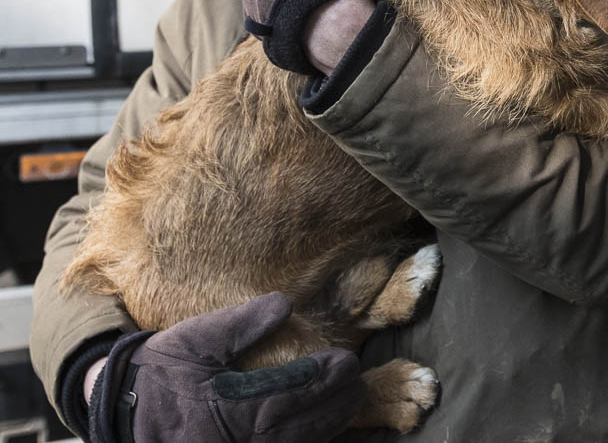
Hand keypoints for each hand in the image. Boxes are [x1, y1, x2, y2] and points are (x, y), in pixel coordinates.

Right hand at [88, 293, 361, 442]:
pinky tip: (324, 429)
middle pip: (298, 425)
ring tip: (351, 402)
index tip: (345, 361)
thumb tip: (284, 304)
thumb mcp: (195, 339)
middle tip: (358, 383)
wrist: (123, 408)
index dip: (321, 378)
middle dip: (333, 403)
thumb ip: (241, 323)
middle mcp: (237, 439)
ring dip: (327, 424)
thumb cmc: (162, 370)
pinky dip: (305, 440)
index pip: (288, 394)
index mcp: (228, 408)